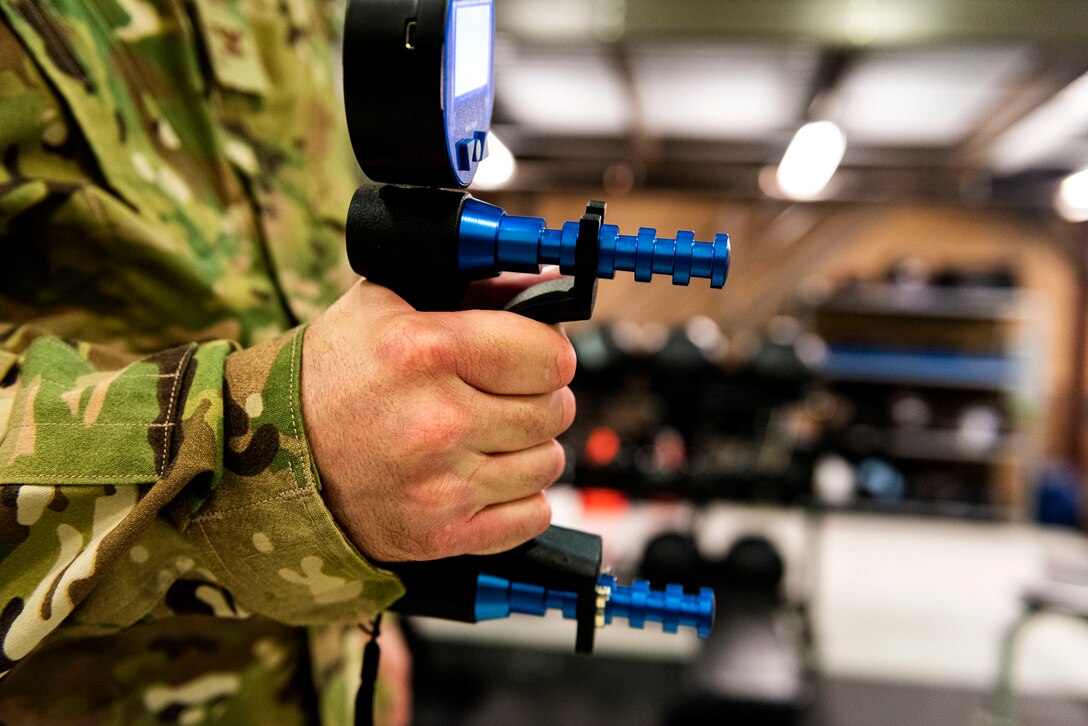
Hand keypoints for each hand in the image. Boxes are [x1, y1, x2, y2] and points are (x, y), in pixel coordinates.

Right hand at [300, 279, 575, 561]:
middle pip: (553, 411)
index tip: (532, 357)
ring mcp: (441, 486)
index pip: (550, 356)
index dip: (548, 353)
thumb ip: (472, 287)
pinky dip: (518, 499)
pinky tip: (483, 477)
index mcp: (426, 351)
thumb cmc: (334, 374)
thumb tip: (546, 283)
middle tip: (506, 396)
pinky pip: (532, 516)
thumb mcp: (386, 302)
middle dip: (539, 399)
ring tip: (488, 437)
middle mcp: (438, 422)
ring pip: (548, 464)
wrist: (272, 457)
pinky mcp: (442, 536)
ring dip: (529, 449)